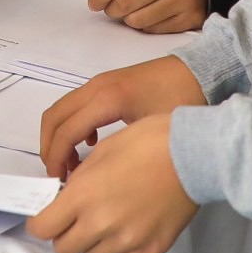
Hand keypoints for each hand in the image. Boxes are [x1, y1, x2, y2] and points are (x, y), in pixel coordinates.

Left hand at [26, 115, 199, 252]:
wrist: (192, 154)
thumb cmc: (144, 142)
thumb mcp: (100, 153)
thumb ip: (77, 182)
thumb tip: (64, 199)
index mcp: (83, 196)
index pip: (42, 228)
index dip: (42, 221)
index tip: (49, 215)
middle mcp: (100, 224)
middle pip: (64, 249)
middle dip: (65, 233)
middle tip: (77, 218)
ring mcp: (127, 241)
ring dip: (93, 243)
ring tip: (109, 221)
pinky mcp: (151, 250)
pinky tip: (126, 236)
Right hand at [38, 56, 205, 177]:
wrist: (202, 71)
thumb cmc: (184, 101)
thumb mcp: (155, 133)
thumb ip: (124, 153)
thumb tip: (99, 178)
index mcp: (107, 99)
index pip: (66, 130)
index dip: (56, 158)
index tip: (58, 181)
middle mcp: (97, 87)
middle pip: (53, 117)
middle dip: (49, 148)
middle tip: (57, 174)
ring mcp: (99, 83)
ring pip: (61, 110)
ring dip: (58, 137)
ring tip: (71, 165)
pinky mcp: (106, 85)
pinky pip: (75, 106)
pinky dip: (71, 127)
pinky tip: (90, 145)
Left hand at [65, 0, 208, 33]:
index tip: (94, 2)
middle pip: (125, 3)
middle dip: (112, 9)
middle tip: (115, 6)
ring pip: (138, 20)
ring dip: (128, 19)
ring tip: (135, 8)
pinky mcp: (192, 16)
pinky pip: (153, 30)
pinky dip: (145, 27)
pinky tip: (151, 14)